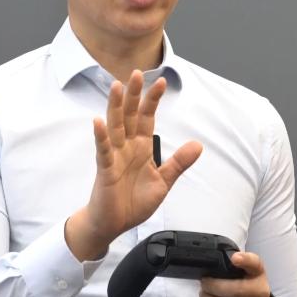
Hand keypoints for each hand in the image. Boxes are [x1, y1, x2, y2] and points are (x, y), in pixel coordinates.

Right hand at [65, 70, 202, 260]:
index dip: (153, 100)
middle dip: (133, 94)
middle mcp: (126, 146)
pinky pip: (102, 150)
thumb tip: (198, 145)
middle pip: (129, 115)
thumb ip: (178, 162)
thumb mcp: (163, 181)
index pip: (146, 117)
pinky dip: (100, 136)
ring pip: (114, 126)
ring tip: (116, 86)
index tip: (162, 81)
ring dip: (114, 106)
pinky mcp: (105, 169)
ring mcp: (113, 156)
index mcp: (141, 147)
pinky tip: (98, 122)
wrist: (115, 223)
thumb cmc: (134, 202)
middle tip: (136, 72)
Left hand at [199, 252, 273, 296]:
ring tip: (204, 296)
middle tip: (204, 284)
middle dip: (213, 287)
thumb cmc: (249, 286)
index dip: (245, 260)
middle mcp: (261, 292)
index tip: (234, 258)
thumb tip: (214, 264)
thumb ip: (235, 265)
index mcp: (258, 274)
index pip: (255, 264)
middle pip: (234, 290)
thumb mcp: (247, 272)